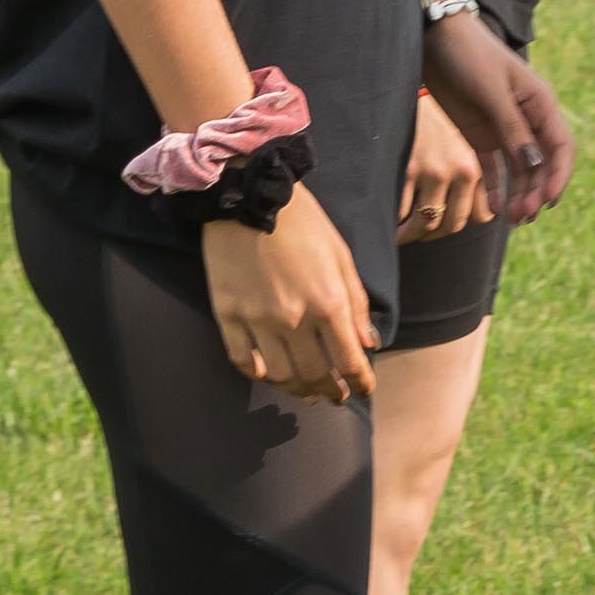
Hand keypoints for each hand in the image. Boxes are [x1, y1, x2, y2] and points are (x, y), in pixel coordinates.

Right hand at [205, 184, 379, 402]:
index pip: (350, 359)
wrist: (250, 197)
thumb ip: (356, 303)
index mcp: (328, 302)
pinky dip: (258, 374)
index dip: (360, 381)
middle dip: (330, 391)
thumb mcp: (342, 257)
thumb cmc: (304, 225)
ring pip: (279, 375)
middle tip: (336, 396)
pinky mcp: (226, 315)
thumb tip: (369, 342)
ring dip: (296, 389)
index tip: (364, 390)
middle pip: (314, 374)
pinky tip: (269, 374)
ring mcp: (256, 319)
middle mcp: (293, 318)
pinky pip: (242, 359)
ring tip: (305, 391)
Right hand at [402, 89, 489, 241]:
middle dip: (433, 235)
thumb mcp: (459, 141)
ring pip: (427, 224)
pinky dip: (394, 221)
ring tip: (399, 232)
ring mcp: (435, 169)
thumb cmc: (433, 117)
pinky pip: (401, 211)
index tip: (444, 224)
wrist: (410, 82)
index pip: (480, 215)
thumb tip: (477, 215)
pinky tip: (387, 217)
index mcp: (477, 164)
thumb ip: (468, 174)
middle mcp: (462, 169)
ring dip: (410, 235)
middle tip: (416, 232)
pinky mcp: (408, 167)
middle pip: (453, 225)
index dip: (461, 222)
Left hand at [423, 3, 574, 221]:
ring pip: (520, 169)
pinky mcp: (480, 133)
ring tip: (511, 218)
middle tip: (522, 216)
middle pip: (542, 163)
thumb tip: (534, 165)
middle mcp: (527, 118)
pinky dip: (496, 187)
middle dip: (536, 191)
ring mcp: (504, 128)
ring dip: (519, 193)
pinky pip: (494, 167)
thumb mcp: (491, 91)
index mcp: (540, 103)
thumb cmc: (468, 54)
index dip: (558, 175)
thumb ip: (512, 128)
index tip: (547, 200)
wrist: (434, 36)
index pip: (561, 147)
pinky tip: (493, 208)